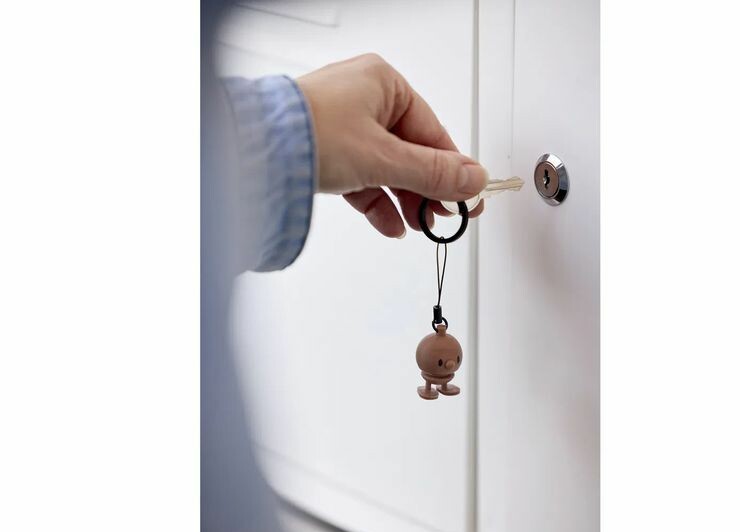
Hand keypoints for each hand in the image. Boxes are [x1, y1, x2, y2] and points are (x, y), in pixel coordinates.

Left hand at [296, 54, 487, 237]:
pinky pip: (361, 176)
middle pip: (409, 151)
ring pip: (386, 167)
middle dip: (426, 190)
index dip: (453, 169)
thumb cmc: (310, 133)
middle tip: (445, 217)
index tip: (468, 197)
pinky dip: (376, 201)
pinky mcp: (325, 149)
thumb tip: (472, 180)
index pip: (431, 132)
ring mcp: (343, 125)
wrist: (252, 152)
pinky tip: (390, 224)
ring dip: (403, 199)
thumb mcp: (384, 157)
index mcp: (383, 84)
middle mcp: (363, 99)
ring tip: (417, 226)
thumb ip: (432, 173)